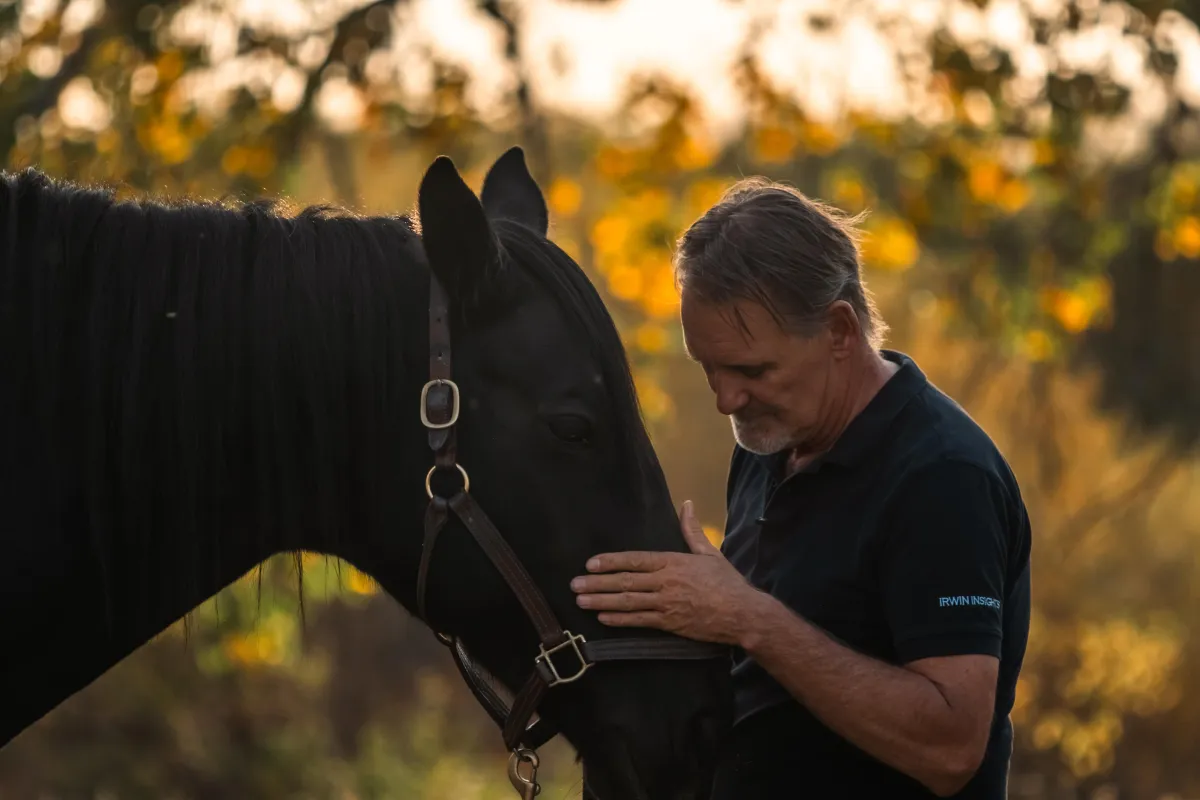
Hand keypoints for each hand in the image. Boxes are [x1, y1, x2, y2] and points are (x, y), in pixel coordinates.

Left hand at [569, 500, 762, 644]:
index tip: (591, 564)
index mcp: (673, 562)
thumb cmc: (727, 583)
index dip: (611, 561)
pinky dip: (620, 620)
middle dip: (597, 583)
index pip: (635, 560)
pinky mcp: (670, 623)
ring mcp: (666, 603)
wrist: (743, 613)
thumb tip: (687, 504)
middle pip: (625, 581)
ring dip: (602, 602)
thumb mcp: (709, 552)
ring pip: (628, 602)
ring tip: (581, 602)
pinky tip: (603, 619)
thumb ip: (692, 530)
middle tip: (574, 585)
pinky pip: (640, 621)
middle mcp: (666, 582)